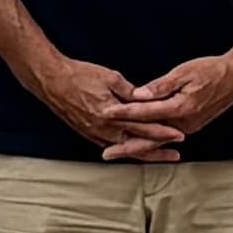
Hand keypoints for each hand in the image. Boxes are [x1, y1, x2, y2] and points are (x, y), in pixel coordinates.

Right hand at [28, 53, 170, 153]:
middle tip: (176, 155)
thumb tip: (147, 99)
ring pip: (124, 149)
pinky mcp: (88, 134)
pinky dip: (126, 150)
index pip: (143, 126)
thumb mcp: (110, 77)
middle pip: (136, 144)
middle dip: (157, 150)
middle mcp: (104, 129)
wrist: (53, 82)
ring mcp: (95, 134)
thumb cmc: (80, 76)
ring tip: (159, 157)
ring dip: (143, 153)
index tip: (179, 135)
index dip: (162, 131)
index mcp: (111, 114)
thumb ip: (130, 91)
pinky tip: (134, 152)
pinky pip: (111, 146)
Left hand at [100, 47, 232, 160]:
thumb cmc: (212, 70)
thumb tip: (138, 95)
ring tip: (118, 153)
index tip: (105, 114)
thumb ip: (161, 86)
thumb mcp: (185, 72)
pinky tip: (140, 144)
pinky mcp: (191, 126)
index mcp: (181, 108)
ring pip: (158, 141)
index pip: (145, 113)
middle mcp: (184, 123)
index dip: (123, 113)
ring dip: (137, 147)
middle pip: (150, 139)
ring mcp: (189, 127)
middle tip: (105, 155)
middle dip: (126, 147)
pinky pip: (166, 137)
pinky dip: (151, 142)